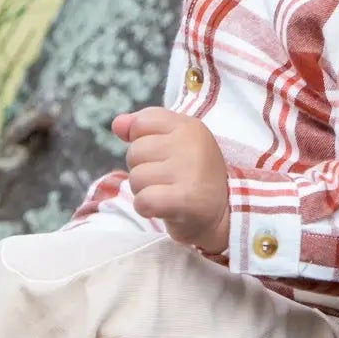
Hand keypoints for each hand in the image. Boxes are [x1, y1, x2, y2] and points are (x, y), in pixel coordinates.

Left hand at [113, 106, 229, 252]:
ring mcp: (190, 171)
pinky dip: (145, 208)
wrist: (221, 215)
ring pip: (136, 177)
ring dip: (143, 191)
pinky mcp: (186, 199)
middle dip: (142, 169)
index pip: (141, 122)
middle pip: (135, 152)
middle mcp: (191, 144)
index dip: (141, 141)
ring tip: (166, 193)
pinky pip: (143, 200)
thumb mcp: (171, 143)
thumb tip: (117, 124)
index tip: (160, 155)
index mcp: (188, 126)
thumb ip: (142, 128)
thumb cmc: (190, 175)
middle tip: (165, 180)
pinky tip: (161, 208)